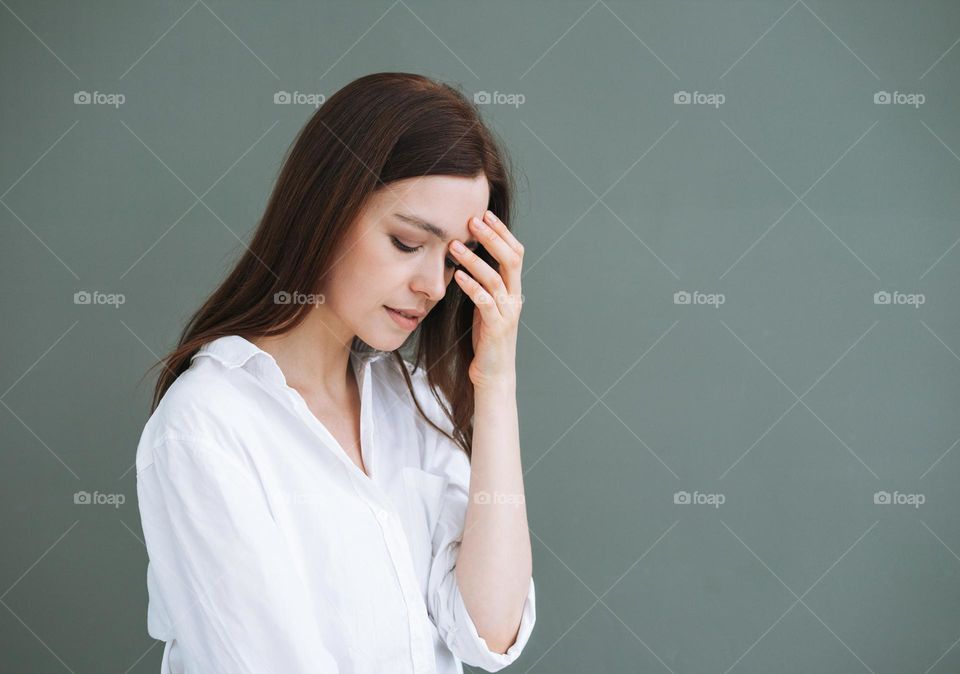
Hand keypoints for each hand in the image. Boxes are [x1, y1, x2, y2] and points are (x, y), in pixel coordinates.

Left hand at [449, 209, 524, 389]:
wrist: (494, 374)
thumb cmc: (486, 338)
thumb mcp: (486, 305)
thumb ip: (483, 283)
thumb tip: (468, 257)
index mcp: (513, 289)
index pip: (515, 253)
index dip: (502, 232)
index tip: (485, 213)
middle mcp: (514, 298)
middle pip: (511, 259)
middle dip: (492, 237)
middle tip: (472, 220)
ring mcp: (507, 313)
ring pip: (495, 278)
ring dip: (474, 259)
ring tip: (454, 245)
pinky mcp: (496, 328)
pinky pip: (485, 302)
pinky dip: (471, 287)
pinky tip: (457, 276)